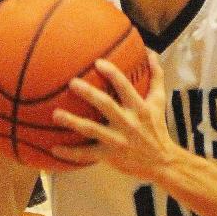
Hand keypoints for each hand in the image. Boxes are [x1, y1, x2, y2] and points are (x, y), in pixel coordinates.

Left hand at [51, 53, 175, 177]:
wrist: (162, 162)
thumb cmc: (157, 128)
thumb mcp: (159, 102)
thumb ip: (156, 77)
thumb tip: (152, 53)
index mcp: (139, 108)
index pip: (125, 87)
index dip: (112, 73)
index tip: (97, 62)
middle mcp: (128, 122)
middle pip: (106, 105)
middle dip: (89, 94)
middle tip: (72, 82)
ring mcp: (118, 140)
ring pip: (92, 129)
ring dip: (72, 122)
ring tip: (55, 115)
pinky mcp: (110, 156)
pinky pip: (87, 154)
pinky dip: (70, 153)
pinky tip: (54, 149)